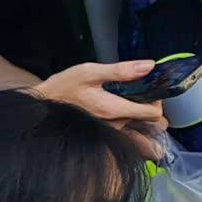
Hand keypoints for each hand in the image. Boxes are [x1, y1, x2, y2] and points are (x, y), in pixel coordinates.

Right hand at [31, 60, 169, 129]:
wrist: (43, 106)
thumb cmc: (64, 88)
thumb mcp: (89, 72)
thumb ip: (121, 70)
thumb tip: (149, 66)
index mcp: (115, 110)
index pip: (153, 114)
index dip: (158, 101)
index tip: (151, 90)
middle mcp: (116, 126)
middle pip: (149, 122)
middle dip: (151, 107)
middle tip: (142, 93)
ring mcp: (111, 133)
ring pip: (139, 128)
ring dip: (142, 115)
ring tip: (133, 100)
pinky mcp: (106, 135)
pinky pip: (128, 134)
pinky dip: (133, 123)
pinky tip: (125, 110)